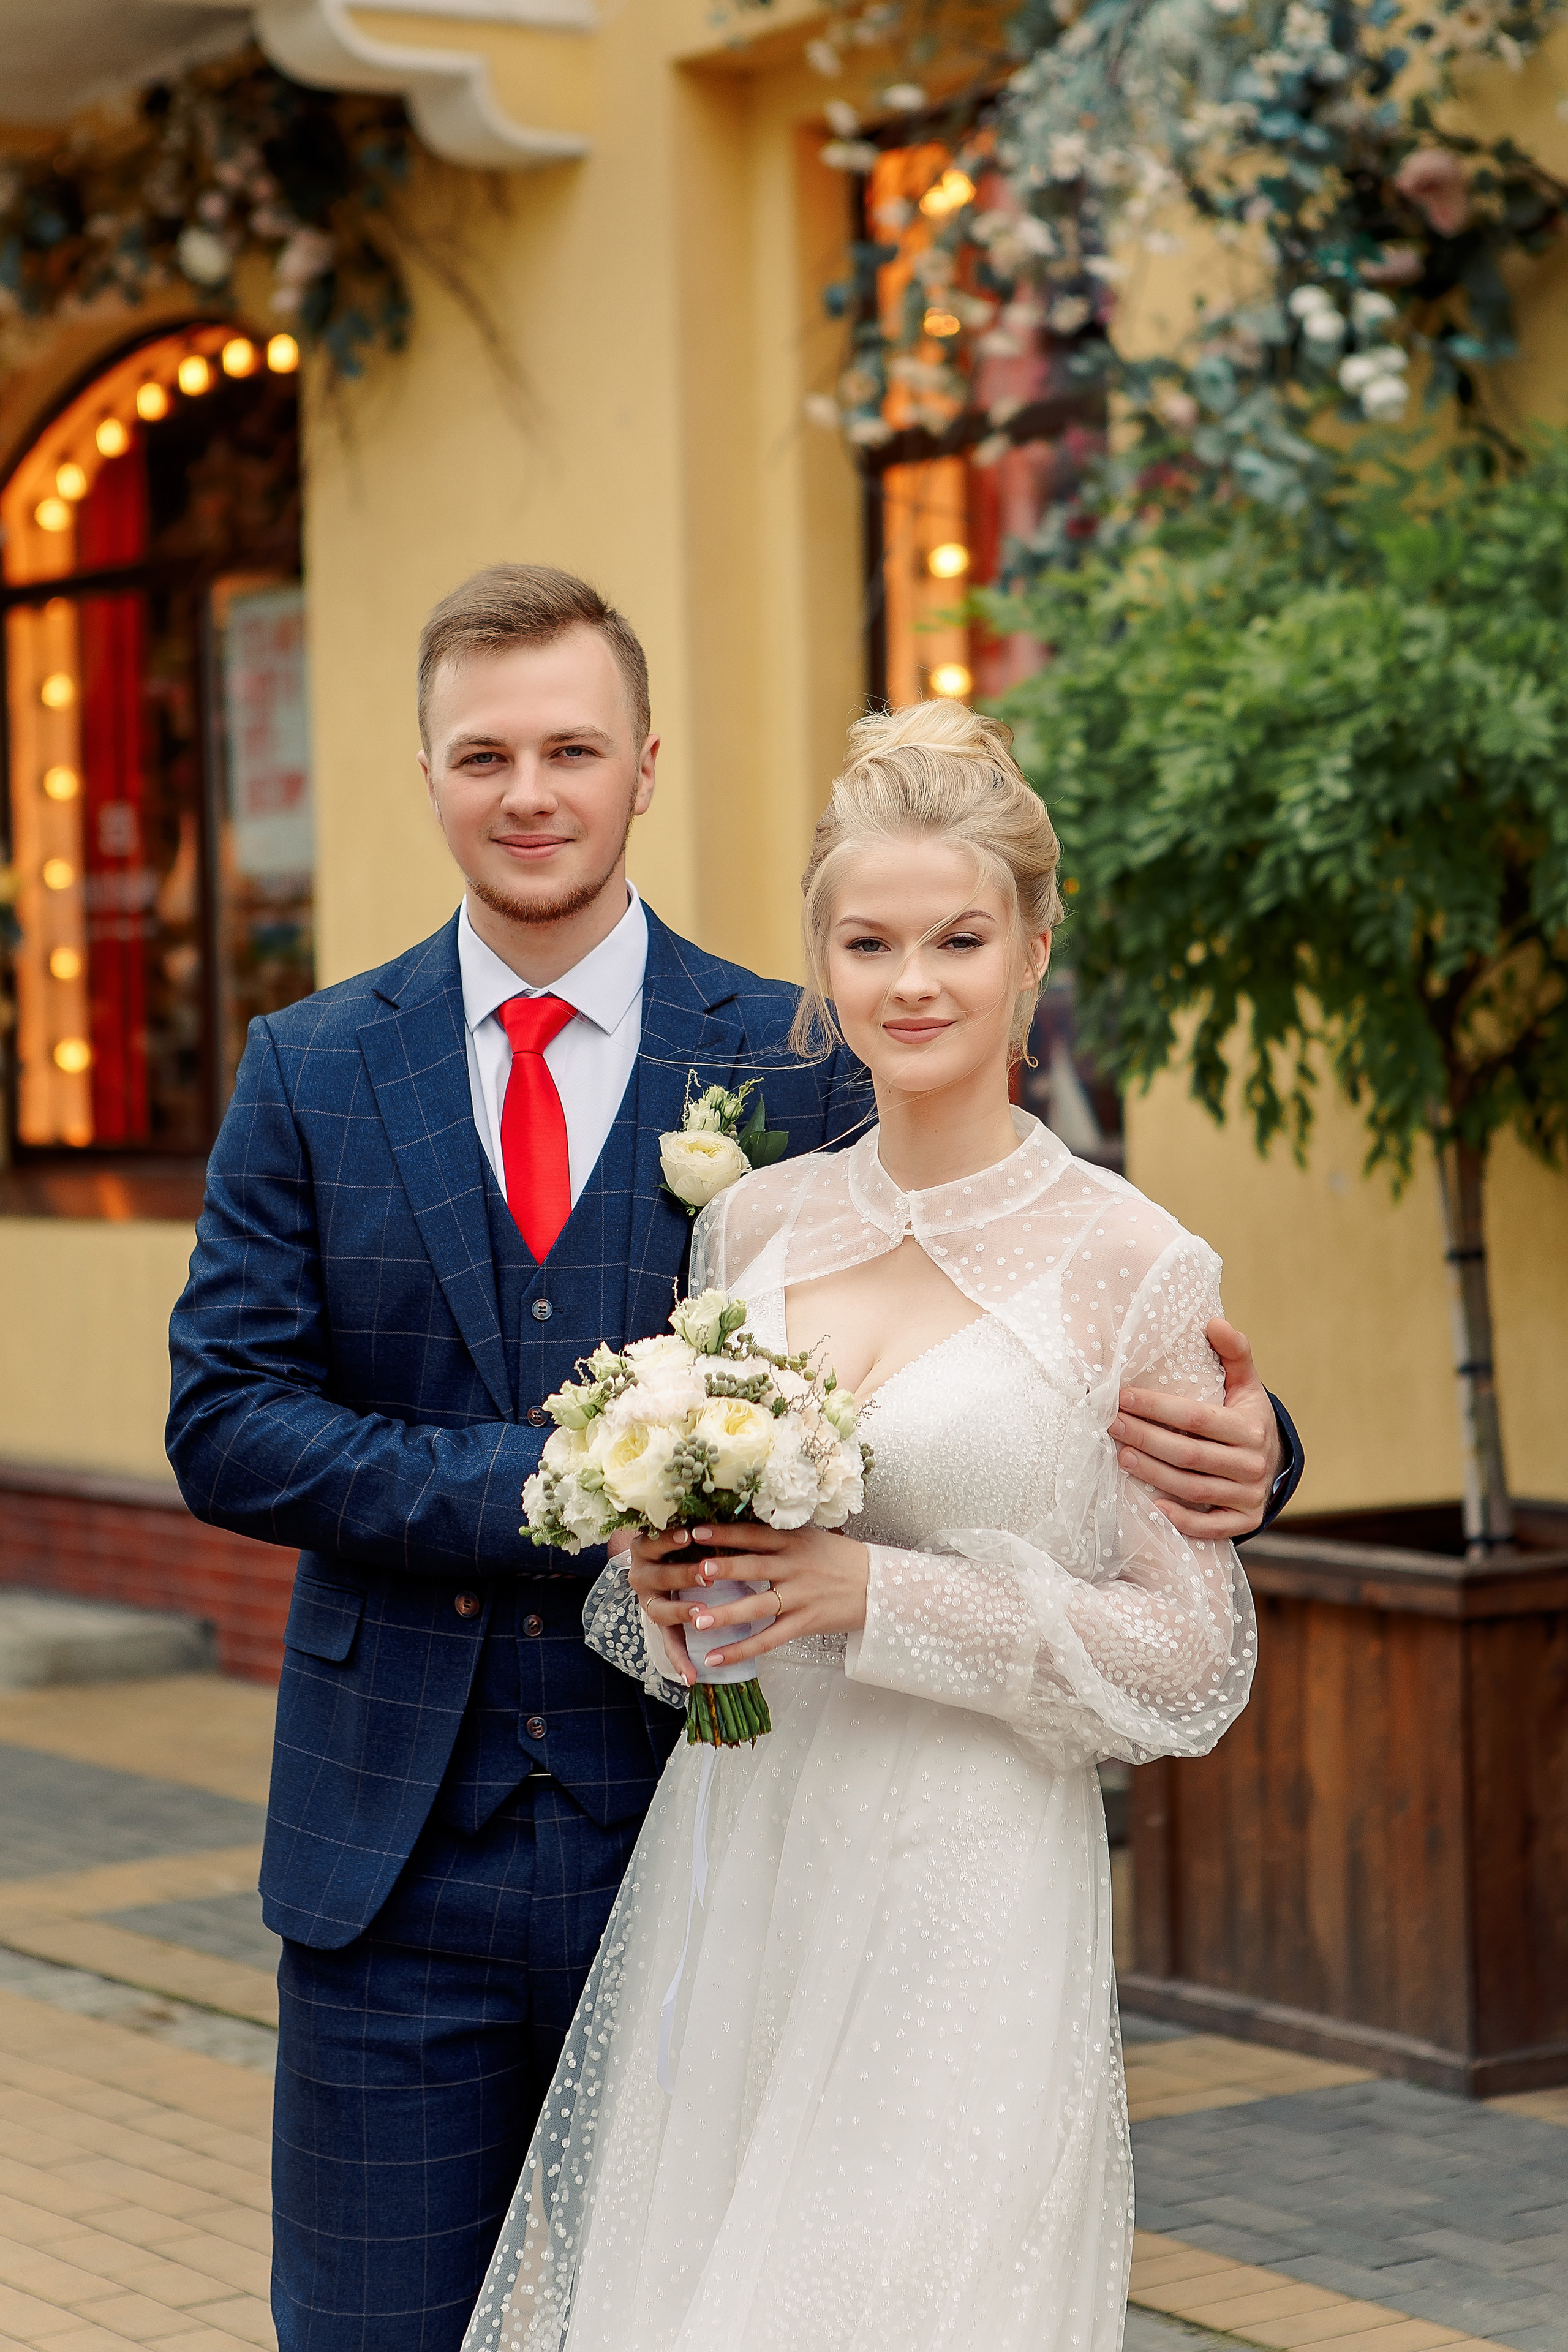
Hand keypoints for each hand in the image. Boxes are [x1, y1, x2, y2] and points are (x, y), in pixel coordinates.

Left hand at [626, 1521, 869, 1680]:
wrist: (879, 1586)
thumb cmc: (841, 1560)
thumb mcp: (812, 1538)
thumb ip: (780, 1537)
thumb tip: (741, 1530)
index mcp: (794, 1542)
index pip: (754, 1534)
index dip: (725, 1533)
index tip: (696, 1532)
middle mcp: (794, 1567)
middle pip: (753, 1567)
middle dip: (723, 1569)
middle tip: (694, 1572)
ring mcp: (799, 1597)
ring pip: (758, 1606)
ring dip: (726, 1614)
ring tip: (696, 1621)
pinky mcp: (804, 1623)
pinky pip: (768, 1639)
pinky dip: (741, 1649)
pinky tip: (716, 1657)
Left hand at [1109, 1316, 1282, 1541]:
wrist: (1273, 1462)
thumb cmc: (1246, 1416)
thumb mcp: (1246, 1384)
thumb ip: (1234, 1352)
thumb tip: (1214, 1322)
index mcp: (1251, 1427)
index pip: (1196, 1417)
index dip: (1156, 1407)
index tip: (1122, 1396)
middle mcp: (1253, 1464)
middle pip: (1188, 1453)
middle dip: (1144, 1437)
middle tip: (1111, 1424)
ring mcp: (1249, 1496)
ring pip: (1192, 1488)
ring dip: (1153, 1472)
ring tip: (1120, 1454)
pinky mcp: (1244, 1522)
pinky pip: (1210, 1526)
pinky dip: (1182, 1519)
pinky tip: (1152, 1504)